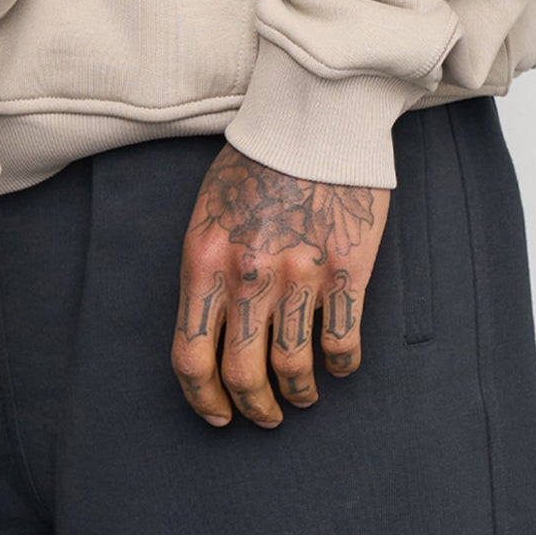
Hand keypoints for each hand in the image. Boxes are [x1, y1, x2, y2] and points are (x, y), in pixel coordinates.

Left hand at [171, 142, 387, 427]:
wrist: (312, 119)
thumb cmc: (256, 161)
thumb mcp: (208, 211)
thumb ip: (207, 268)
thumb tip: (211, 329)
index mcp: (203, 259)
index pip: (190, 355)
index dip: (203, 397)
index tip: (217, 413)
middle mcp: (246, 275)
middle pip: (243, 376)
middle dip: (253, 408)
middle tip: (264, 415)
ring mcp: (298, 276)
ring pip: (293, 371)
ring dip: (298, 395)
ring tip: (301, 396)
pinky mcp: (344, 273)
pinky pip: (342, 345)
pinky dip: (339, 367)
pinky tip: (337, 364)